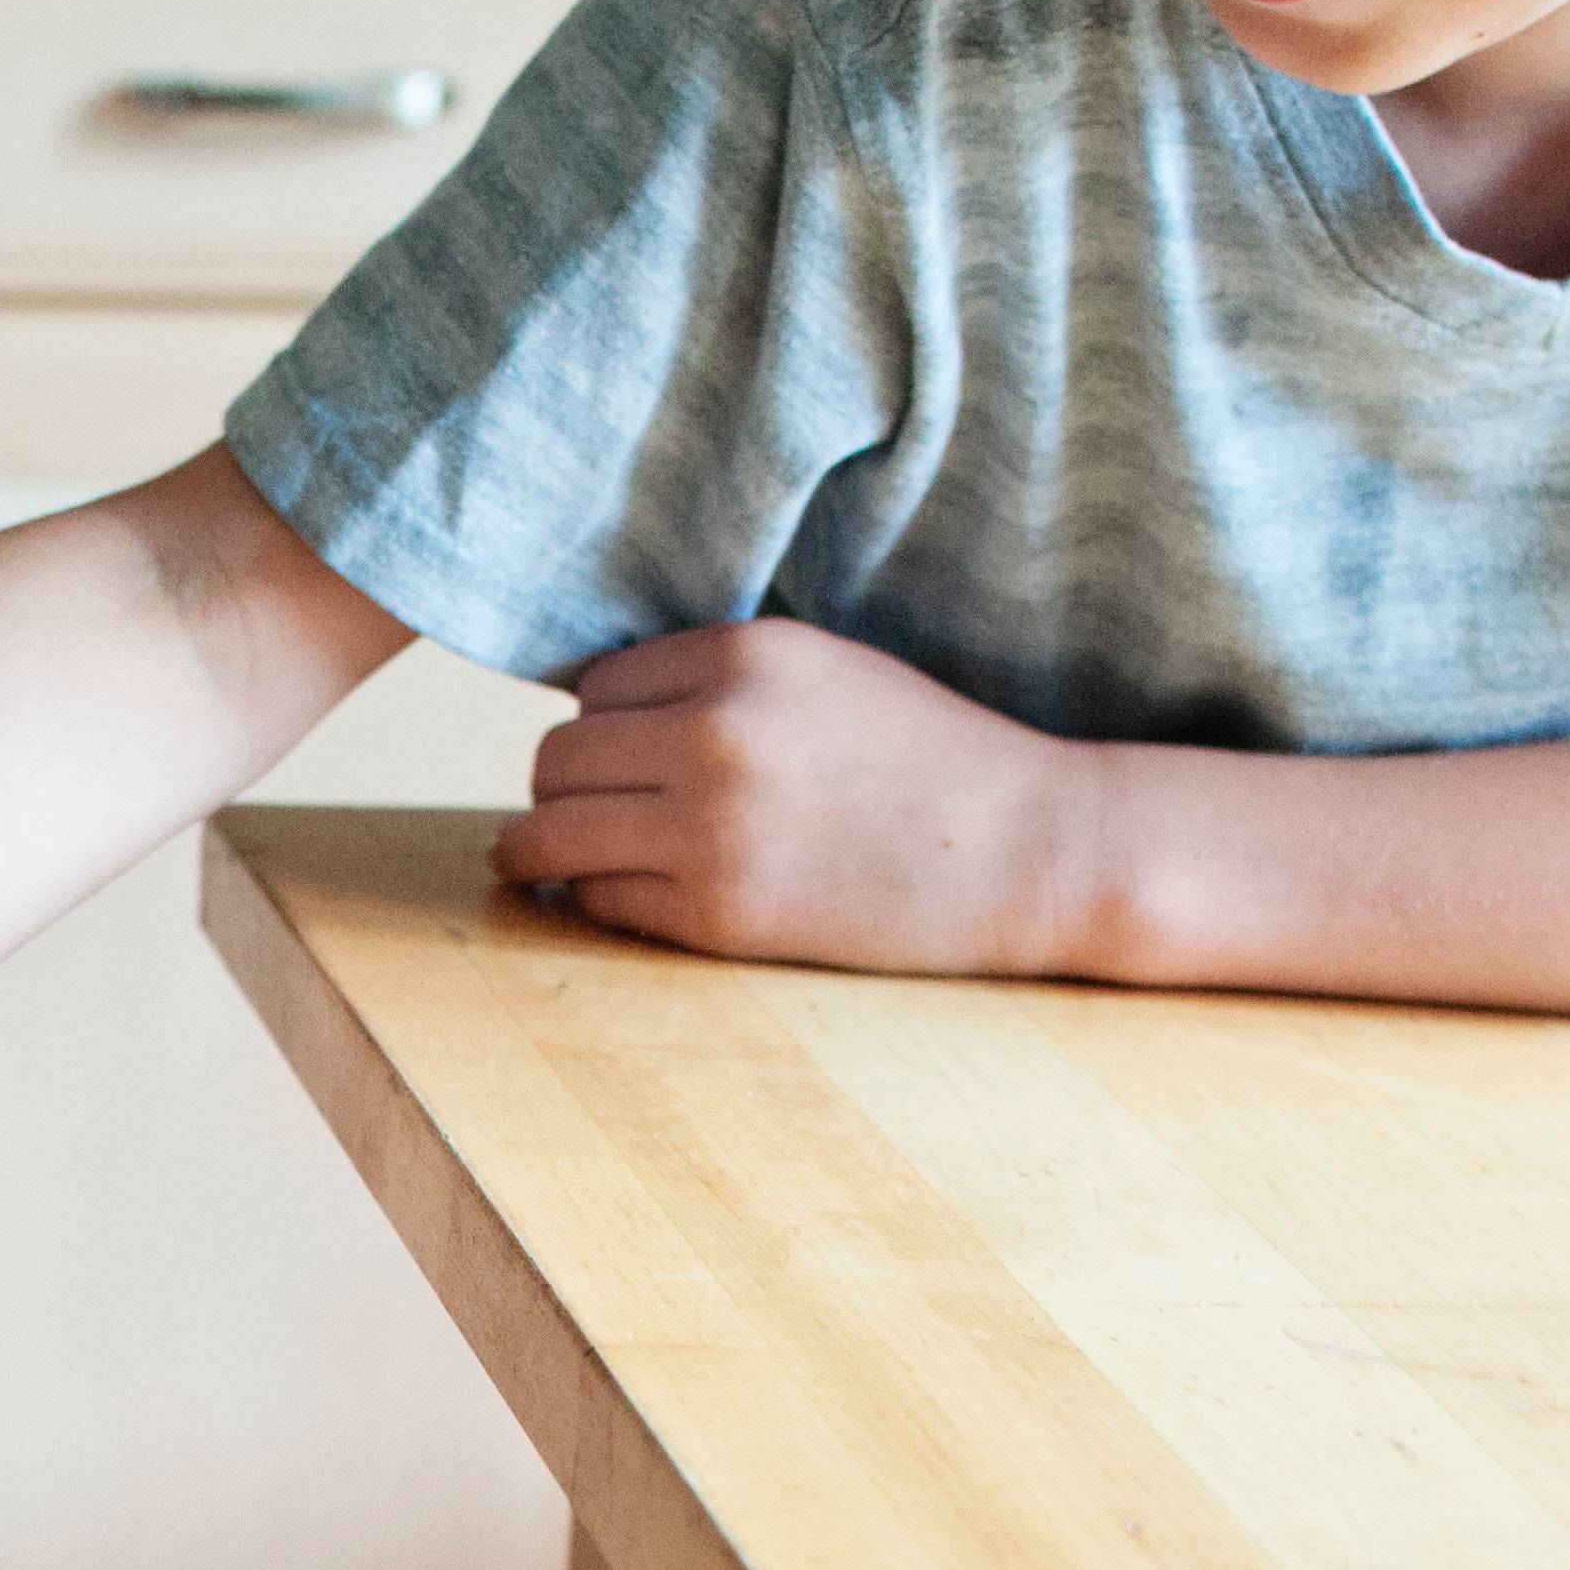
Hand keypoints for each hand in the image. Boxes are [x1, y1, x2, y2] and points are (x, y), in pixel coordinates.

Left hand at [491, 620, 1103, 978]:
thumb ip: (715, 680)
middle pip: (556, 759)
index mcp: (743, 656)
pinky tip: (622, 897)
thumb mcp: (823, 672)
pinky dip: (594, 900)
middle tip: (580, 810)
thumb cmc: (926, 758)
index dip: (603, 725)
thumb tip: (584, 708)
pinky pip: (595, 901)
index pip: (594, 687)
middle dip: (564, 787)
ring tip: (543, 859)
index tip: (622, 754)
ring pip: (549, 833)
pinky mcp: (715, 913)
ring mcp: (709, 829)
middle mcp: (714, 734)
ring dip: (541, 849)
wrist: (1027, 851)